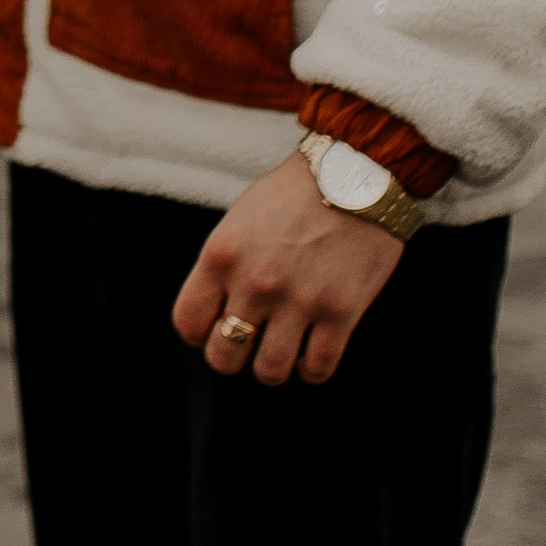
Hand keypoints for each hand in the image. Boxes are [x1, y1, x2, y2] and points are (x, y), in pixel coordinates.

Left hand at [172, 150, 403, 387]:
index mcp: (221, 256)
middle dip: (234, 356)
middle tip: (251, 341)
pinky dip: (312, 368)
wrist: (357, 173)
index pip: (187, 323)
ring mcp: (299, 301)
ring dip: (274, 365)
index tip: (217, 326)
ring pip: (269, 372)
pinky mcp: (341, 313)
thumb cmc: (295, 194)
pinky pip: (317, 369)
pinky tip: (313, 348)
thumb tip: (217, 313)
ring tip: (283, 347)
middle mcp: (255, 283)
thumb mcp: (240, 220)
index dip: (200, 332)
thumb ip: (224, 266)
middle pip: (223, 358)